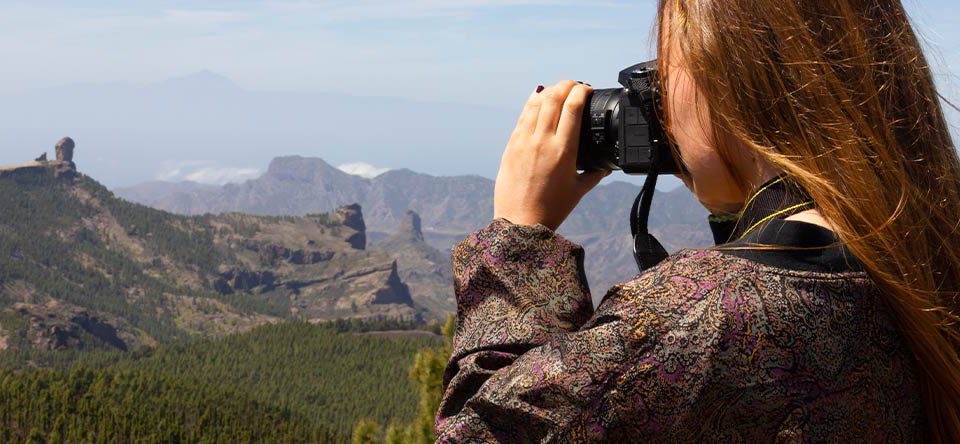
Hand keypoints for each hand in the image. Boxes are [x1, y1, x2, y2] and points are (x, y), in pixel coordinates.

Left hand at [494, 80, 609, 230]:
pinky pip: (522, 117)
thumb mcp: (579, 191)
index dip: (581, 91)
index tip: (587, 89)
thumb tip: (606, 166)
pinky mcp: (511, 146)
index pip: (573, 107)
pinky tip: (538, 100)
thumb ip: (594, 174)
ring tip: (558, 91)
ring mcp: (524, 142)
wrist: (519, 222)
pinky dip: (532, 104)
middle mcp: (543, 141)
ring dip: (549, 92)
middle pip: (554, 98)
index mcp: (564, 150)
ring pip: (536, 104)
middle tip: (574, 86)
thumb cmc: (552, 209)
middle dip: (566, 85)